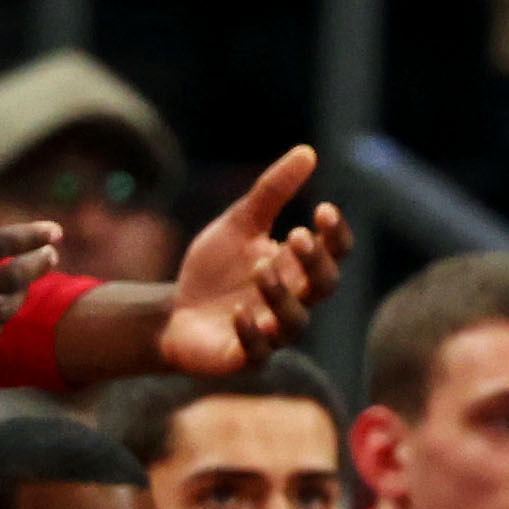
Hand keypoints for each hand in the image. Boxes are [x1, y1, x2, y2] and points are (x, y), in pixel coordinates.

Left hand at [156, 145, 354, 375]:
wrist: (172, 313)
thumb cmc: (214, 270)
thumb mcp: (239, 224)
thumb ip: (272, 192)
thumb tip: (308, 152)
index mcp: (296, 267)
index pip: (335, 253)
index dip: (336, 235)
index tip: (323, 209)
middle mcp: (293, 300)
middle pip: (325, 285)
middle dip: (315, 262)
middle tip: (294, 236)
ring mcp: (272, 332)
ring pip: (296, 321)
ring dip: (282, 295)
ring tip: (260, 269)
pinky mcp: (244, 357)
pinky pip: (258, 352)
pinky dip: (252, 333)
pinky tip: (239, 313)